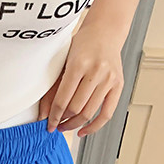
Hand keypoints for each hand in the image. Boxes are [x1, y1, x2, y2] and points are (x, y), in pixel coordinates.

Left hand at [41, 16, 125, 133]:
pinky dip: (94, 126)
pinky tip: (83, 130)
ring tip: (66, 126)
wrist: (105, 32)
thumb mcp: (63, 60)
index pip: (63, 99)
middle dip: (63, 120)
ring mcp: (109, 79)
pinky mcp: (118, 86)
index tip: (48, 124)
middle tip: (56, 125)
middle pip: (76, 108)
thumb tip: (44, 113)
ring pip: (89, 112)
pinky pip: (107, 113)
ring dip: (75, 124)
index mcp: (79, 64)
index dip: (54, 116)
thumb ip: (54, 87)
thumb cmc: (83, 44)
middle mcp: (96, 72)